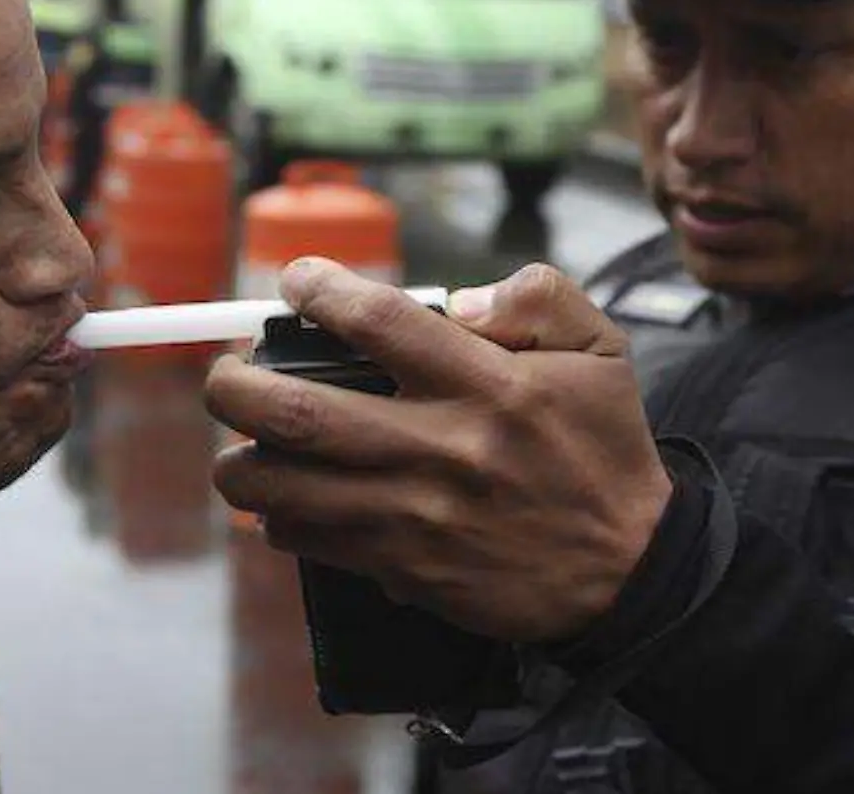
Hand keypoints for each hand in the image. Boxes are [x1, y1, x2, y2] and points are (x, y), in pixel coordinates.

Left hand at [206, 258, 671, 642]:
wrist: (629, 571)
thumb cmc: (603, 450)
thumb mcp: (601, 350)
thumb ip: (539, 297)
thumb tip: (458, 300)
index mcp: (490, 385)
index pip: (380, 322)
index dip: (319, 292)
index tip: (296, 282)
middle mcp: (444, 448)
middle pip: (300, 410)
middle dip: (236, 385)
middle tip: (225, 373)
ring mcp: (418, 515)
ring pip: (287, 486)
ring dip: (239, 462)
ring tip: (237, 441)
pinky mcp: (406, 568)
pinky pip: (311, 539)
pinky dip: (278, 515)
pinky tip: (280, 498)